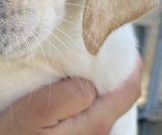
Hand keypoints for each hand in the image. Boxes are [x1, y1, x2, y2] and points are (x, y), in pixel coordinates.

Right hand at [0, 57, 141, 134]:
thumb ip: (72, 94)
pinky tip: (66, 83)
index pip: (127, 93)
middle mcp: (97, 132)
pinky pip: (89, 108)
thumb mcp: (39, 110)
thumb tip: (90, 82)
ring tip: (77, 60)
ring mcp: (87, 134)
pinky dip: (83, 90)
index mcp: (94, 124)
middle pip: (116, 96)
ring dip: (93, 80)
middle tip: (93, 45)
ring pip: (100, 101)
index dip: (130, 67)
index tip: (121, 44)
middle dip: (109, 70)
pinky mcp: (76, 134)